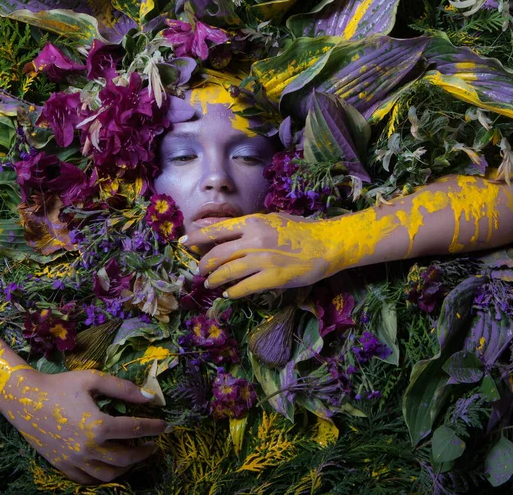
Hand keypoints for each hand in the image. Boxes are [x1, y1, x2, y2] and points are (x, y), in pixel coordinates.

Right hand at [1, 368, 167, 483]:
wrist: (25, 399)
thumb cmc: (61, 385)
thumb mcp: (94, 379)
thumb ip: (123, 388)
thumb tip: (149, 397)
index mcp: (99, 425)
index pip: (135, 430)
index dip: (153, 427)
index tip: (164, 425)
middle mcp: (89, 449)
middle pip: (126, 458)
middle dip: (144, 452)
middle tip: (153, 444)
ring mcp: (75, 461)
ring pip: (109, 474)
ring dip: (127, 468)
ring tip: (134, 456)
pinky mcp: (63, 467)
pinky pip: (89, 481)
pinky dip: (104, 476)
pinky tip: (110, 465)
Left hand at [181, 213, 345, 298]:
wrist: (327, 244)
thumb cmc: (301, 230)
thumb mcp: (272, 219)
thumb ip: (249, 225)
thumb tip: (225, 228)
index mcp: (253, 223)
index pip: (217, 230)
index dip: (198, 237)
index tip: (184, 242)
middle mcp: (254, 240)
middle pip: (218, 254)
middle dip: (204, 264)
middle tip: (199, 271)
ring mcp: (263, 260)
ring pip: (228, 272)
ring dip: (215, 280)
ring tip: (210, 283)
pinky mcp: (272, 278)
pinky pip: (244, 287)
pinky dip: (232, 291)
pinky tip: (228, 294)